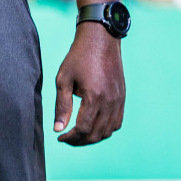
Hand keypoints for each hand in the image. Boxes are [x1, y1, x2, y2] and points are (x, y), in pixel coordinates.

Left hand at [54, 22, 125, 144]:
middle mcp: (110, 101)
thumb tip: (58, 129)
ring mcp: (119, 99)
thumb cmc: (79, 58)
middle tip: (67, 137)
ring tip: (80, 133)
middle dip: (80, 141)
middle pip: (96, 134)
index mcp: (94, 97)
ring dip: (94, 136)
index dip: (70, 138)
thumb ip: (61, 106)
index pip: (83, 129)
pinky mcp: (122, 96)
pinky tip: (94, 124)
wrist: (101, 40)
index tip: (60, 137)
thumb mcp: (63, 80)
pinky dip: (106, 128)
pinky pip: (118, 121)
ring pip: (109, 130)